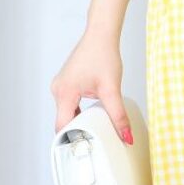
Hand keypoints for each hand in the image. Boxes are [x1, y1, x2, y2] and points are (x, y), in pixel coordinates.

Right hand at [50, 27, 133, 143]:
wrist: (100, 35)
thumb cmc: (103, 55)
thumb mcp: (112, 89)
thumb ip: (118, 116)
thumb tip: (126, 136)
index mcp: (64, 93)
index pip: (62, 126)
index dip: (73, 139)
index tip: (85, 149)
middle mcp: (57, 90)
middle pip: (64, 121)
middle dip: (79, 132)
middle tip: (95, 142)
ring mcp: (60, 86)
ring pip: (67, 113)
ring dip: (81, 121)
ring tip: (96, 129)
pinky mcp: (66, 83)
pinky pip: (70, 105)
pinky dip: (80, 112)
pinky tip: (93, 114)